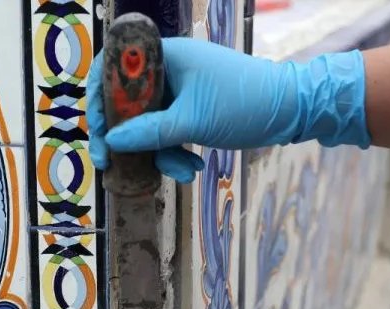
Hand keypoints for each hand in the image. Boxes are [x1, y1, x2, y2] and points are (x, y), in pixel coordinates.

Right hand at [87, 38, 370, 183]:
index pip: (113, 69)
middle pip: (127, 104)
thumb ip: (149, 133)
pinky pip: (168, 131)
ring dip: (159, 153)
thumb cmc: (244, 105)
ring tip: (183, 172)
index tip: (98, 134)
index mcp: (166, 56)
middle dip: (128, 139)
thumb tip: (111, 142)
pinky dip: (175, 151)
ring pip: (149, 124)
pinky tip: (193, 167)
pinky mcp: (191, 109)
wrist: (291, 111)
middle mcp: (169, 69)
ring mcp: (180, 90)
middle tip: (113, 165)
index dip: (98, 101)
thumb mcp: (192, 122)